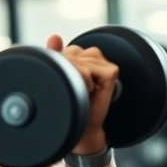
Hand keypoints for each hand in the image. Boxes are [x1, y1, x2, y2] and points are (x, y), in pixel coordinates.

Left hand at [45, 34, 118, 153]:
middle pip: (73, 53)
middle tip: (73, 90)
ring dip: (77, 78)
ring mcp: (104, 64)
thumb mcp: (59, 79)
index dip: (62, 66)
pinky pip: (90, 70)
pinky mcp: (111, 72)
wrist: (81, 129)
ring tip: (80, 92)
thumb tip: (55, 36)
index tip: (65, 83)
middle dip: (68, 72)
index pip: (68, 50)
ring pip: (82, 61)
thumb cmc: (69, 106)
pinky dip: (85, 83)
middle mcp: (93, 56)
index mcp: (80, 56)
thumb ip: (56, 56)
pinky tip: (88, 92)